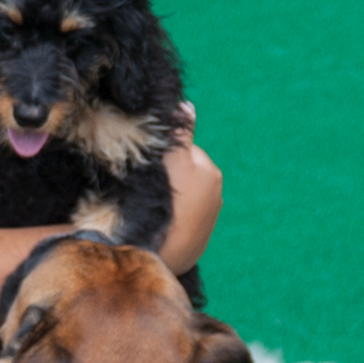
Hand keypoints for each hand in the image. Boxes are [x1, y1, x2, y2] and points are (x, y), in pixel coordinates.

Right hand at [161, 102, 219, 273]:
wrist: (164, 257)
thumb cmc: (168, 204)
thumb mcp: (173, 163)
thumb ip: (179, 133)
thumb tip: (186, 105)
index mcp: (211, 173)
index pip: (182, 150)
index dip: (161, 157)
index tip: (148, 171)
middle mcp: (215, 196)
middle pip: (181, 174)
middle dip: (166, 178)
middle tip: (148, 191)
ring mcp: (206, 221)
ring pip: (178, 197)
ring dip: (165, 199)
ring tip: (151, 209)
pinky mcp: (195, 242)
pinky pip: (178, 220)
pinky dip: (168, 219)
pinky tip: (158, 225)